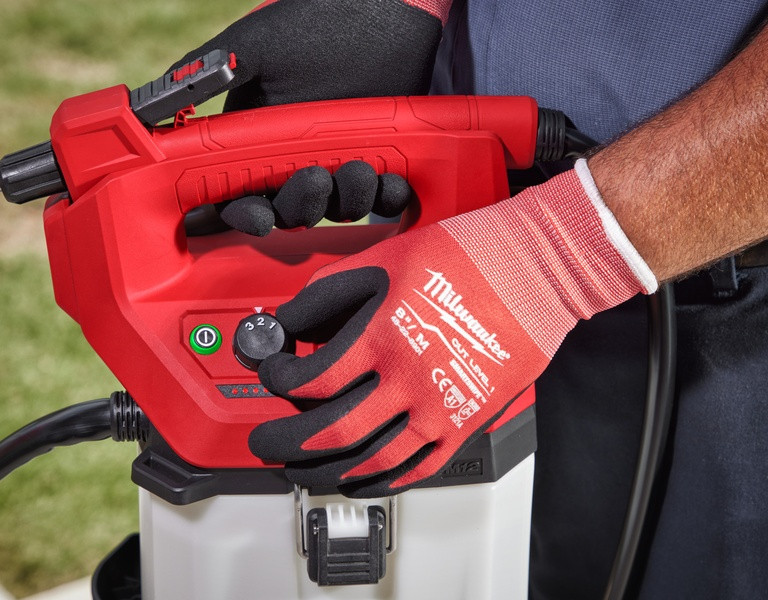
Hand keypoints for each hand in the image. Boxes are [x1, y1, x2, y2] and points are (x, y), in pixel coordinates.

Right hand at [174, 0, 447, 234]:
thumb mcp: (255, 46)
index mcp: (259, 138)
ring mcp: (340, 161)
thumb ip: (207, 76)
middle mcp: (296, 157)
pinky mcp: (382, 160)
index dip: (244, 212)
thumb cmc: (319, 22)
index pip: (240, 192)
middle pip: (287, 210)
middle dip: (298, 207)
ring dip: (345, 199)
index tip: (256, 216)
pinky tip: (392, 178)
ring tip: (360, 168)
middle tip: (313, 181)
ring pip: (334, 210)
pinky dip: (387, 196)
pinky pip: (382, 199)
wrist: (387, 10)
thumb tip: (152, 108)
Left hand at [249, 160, 656, 496]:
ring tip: (303, 471)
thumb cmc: (467, 257)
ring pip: (371, 461)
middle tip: (267, 442)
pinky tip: (363, 481)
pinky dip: (384, 482)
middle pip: (331, 432)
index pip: (311, 378)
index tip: (273, 376)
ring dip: (327, 471)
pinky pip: (419, 468)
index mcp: (382, 337)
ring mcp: (440, 409)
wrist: (535, 268)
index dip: (280, 381)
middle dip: (287, 441)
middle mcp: (408, 381)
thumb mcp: (385, 259)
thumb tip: (290, 319)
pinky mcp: (466, 422)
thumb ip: (330, 291)